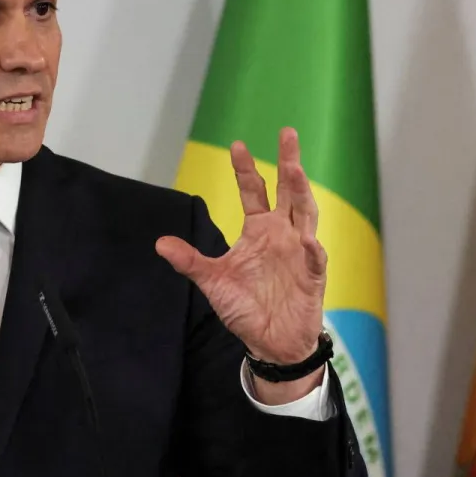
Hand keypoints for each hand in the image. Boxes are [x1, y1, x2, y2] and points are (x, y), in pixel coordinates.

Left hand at [156, 128, 326, 375]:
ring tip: (296, 170)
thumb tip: (160, 243)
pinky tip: (307, 240)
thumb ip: (191, 261)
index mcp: (259, 230)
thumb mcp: (213, 282)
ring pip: (305, 215)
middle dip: (288, 162)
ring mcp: (300, 252)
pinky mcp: (312, 276)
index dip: (246, 169)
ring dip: (302, 193)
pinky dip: (312, 249)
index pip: (254, 191)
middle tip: (287, 133)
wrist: (271, 343)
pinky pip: (315, 259)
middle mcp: (282, 234)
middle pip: (288, 191)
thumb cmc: (247, 308)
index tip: (237, 145)